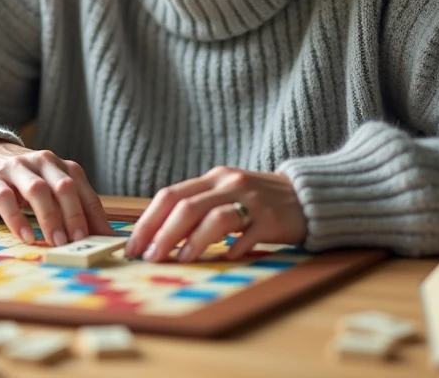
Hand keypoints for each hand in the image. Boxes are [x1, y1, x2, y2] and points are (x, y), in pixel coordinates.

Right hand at [0, 140, 114, 246]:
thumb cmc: (24, 179)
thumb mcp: (49, 186)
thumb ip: (69, 206)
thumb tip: (95, 237)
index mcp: (62, 165)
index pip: (83, 191)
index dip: (95, 216)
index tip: (103, 240)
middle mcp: (43, 162)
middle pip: (64, 187)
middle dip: (74, 216)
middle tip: (79, 242)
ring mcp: (17, 169)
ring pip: (38, 190)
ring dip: (50, 218)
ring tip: (57, 242)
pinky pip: (6, 198)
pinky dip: (17, 219)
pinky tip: (27, 238)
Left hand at [124, 167, 305, 262]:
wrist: (305, 196)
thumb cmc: (258, 202)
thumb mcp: (225, 195)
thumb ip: (197, 208)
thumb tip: (158, 237)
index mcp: (213, 178)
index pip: (170, 195)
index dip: (148, 221)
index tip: (133, 245)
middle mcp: (229, 184)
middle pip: (187, 206)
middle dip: (163, 234)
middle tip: (150, 257)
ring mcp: (251, 200)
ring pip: (215, 217)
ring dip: (193, 241)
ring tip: (180, 259)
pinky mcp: (272, 219)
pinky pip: (248, 234)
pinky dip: (233, 248)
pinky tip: (224, 259)